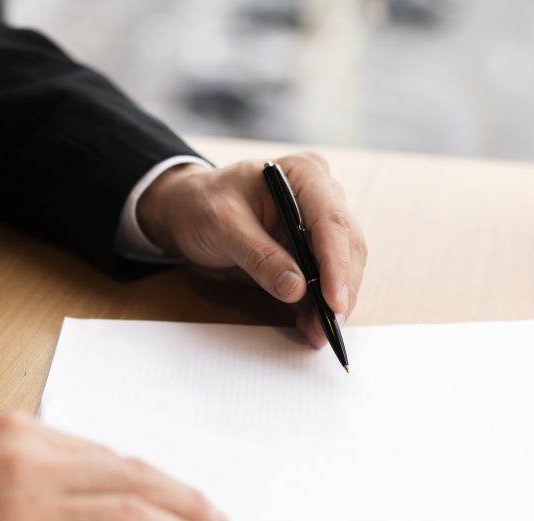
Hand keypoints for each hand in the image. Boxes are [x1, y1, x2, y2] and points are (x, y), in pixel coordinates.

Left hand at [138, 153, 367, 347]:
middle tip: (330, 328)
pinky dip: (321, 304)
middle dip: (340, 290)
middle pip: (346, 246)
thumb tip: (295, 288)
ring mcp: (319, 222)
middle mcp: (321, 194)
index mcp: (303, 174)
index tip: (334, 300)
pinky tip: (312, 326)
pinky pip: (325, 278)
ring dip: (333, 303)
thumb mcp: (222, 225)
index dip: (337, 264)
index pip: (330, 221)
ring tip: (319, 333)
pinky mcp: (312, 247)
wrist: (188, 210)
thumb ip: (259, 256)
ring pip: (343, 265)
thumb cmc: (202, 205)